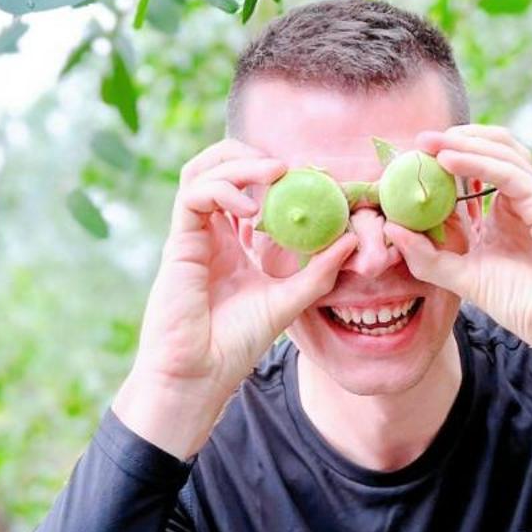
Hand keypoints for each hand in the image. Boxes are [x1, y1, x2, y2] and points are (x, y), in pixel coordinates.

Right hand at [128, 138, 358, 400]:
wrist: (200, 375)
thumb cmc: (235, 345)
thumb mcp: (289, 301)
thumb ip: (318, 272)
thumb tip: (352, 239)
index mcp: (232, 242)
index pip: (246, 188)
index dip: (274, 175)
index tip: (310, 179)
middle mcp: (210, 233)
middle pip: (217, 168)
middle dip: (252, 157)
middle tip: (288, 168)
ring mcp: (193, 235)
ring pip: (202, 172)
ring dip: (238, 163)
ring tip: (273, 174)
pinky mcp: (179, 243)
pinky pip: (194, 195)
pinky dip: (223, 189)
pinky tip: (252, 211)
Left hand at [383, 125, 531, 387]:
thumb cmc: (526, 307)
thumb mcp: (465, 279)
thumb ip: (429, 257)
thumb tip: (392, 229)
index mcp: (500, 215)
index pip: (470, 174)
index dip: (442, 162)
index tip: (407, 161)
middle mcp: (519, 200)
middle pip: (488, 150)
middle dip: (452, 141)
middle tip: (417, 142)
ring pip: (501, 151)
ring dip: (463, 143)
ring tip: (428, 143)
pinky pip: (508, 173)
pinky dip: (477, 162)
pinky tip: (449, 160)